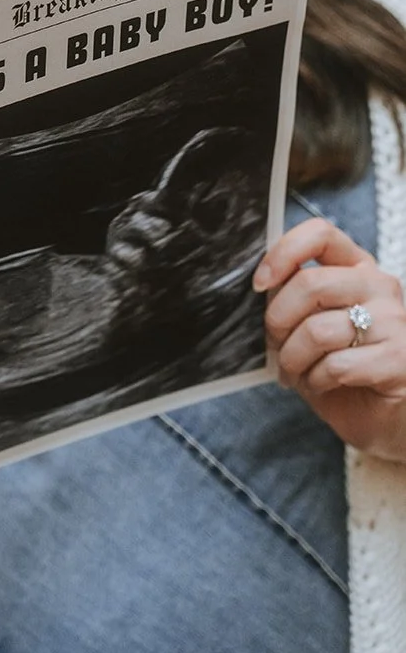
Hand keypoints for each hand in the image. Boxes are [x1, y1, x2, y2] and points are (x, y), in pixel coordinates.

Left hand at [255, 218, 405, 460]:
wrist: (383, 418)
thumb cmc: (342, 368)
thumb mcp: (311, 324)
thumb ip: (294, 298)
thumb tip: (264, 284)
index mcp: (357, 268)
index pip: (320, 234)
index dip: (282, 253)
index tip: (260, 284)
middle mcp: (380, 286)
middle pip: (309, 283)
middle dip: (277, 320)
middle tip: (275, 344)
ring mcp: (395, 321)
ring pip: (317, 329)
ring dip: (293, 358)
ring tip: (295, 370)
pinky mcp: (400, 360)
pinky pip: (337, 365)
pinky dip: (317, 380)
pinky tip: (322, 385)